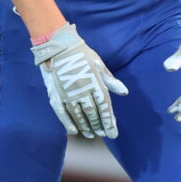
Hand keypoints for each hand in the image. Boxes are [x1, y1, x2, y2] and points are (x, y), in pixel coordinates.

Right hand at [31, 23, 127, 139]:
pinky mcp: (56, 94)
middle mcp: (82, 90)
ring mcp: (68, 94)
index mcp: (95, 82)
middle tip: (104, 134)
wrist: (59, 46)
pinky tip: (74, 131)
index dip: (109, 121)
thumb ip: (110, 81)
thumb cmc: (82, 54)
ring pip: (78, 115)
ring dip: (86, 126)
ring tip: (92, 134)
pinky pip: (62, 112)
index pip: (104, 106)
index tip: (113, 133)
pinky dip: (68, 123)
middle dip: (99, 126)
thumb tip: (124, 92)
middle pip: (93, 113)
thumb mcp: (99, 65)